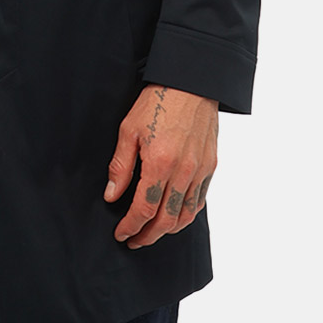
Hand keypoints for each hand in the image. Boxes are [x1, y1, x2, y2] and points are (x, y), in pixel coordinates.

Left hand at [103, 84, 217, 248]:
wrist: (191, 81)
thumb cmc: (158, 100)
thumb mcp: (129, 129)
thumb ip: (120, 166)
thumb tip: (111, 195)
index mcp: (160, 163)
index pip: (144, 209)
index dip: (131, 226)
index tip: (121, 234)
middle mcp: (184, 172)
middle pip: (166, 220)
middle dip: (148, 236)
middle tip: (134, 241)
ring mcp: (200, 170)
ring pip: (186, 215)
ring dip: (168, 230)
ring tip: (153, 232)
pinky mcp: (211, 165)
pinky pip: (200, 200)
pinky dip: (186, 214)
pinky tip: (175, 215)